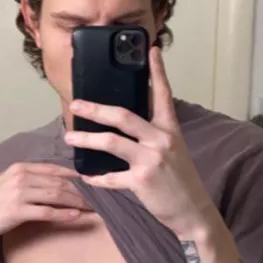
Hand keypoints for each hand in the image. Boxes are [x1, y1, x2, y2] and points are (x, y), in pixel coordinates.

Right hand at [0, 163, 93, 242]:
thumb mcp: (9, 184)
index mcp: (20, 168)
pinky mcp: (17, 210)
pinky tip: (76, 216)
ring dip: (76, 202)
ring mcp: (18, 193)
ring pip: (56, 195)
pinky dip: (63, 214)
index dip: (75, 176)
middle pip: (58, 183)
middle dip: (80, 191)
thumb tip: (56, 183)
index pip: (54, 169)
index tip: (91, 183)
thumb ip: (30, 180)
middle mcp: (20, 177)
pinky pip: (46, 211)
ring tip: (92, 208)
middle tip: (98, 198)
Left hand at [64, 47, 213, 236]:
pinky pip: (112, 177)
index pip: (163, 94)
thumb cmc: (180, 181)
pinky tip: (85, 176)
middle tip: (75, 104)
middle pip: (123, 116)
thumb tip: (127, 124)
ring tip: (69, 137)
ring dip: (86, 139)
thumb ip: (154, 135)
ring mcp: (151, 159)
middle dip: (96, 109)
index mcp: (170, 129)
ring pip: (111, 142)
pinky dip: (96, 178)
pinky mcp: (142, 180)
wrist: (193, 211)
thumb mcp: (174, 151)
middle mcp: (161, 140)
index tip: (151, 50)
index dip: (157, 71)